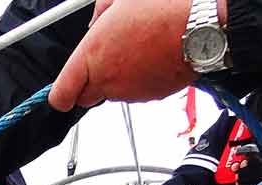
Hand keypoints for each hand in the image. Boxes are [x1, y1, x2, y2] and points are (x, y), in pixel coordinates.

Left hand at [49, 0, 194, 110]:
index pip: (61, 95)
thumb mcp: (119, 0)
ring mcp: (129, 91)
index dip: (61, 95)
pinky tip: (151, 57)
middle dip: (92, 82)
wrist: (200, 26)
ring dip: (119, 78)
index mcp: (92, 55)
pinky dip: (140, 80)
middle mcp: (107, 79)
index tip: (62, 91)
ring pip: (113, 93)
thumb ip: (98, 14)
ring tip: (138, 49)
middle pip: (87, 97)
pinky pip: (136, 92)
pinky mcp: (150, 97)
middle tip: (107, 59)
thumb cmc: (163, 10)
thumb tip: (95, 23)